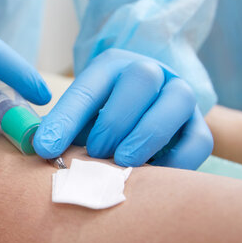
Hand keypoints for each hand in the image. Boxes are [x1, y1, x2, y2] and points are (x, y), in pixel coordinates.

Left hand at [33, 49, 212, 168]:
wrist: (145, 113)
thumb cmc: (103, 117)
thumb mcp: (81, 116)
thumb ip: (65, 128)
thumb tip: (41, 149)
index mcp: (111, 67)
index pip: (88, 87)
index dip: (65, 119)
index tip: (45, 149)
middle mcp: (150, 73)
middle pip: (141, 79)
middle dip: (114, 120)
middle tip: (96, 152)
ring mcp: (179, 96)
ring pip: (176, 102)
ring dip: (146, 135)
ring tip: (123, 163)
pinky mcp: (200, 126)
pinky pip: (200, 139)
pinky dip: (177, 161)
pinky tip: (152, 175)